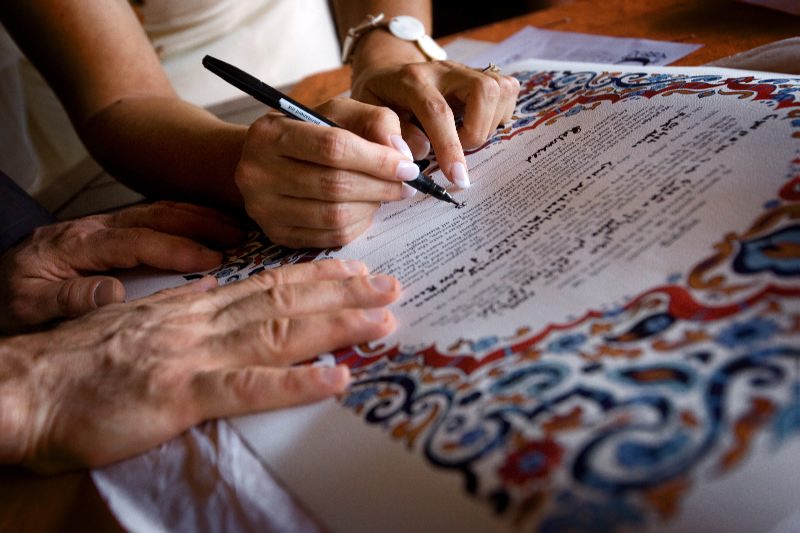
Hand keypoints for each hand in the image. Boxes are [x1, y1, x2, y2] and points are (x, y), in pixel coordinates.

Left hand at [0, 201, 244, 331]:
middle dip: (201, 222)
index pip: (136, 241)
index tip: (211, 259)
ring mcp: (104, 227)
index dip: (176, 248)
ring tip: (235, 226)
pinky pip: (153, 218)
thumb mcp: (27, 306)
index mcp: (77, 245)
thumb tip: (112, 293)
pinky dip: (185, 218)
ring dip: (198, 216)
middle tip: (239, 234)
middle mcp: (95, 229)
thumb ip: (67, 298)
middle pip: (155, 215)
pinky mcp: (110, 233)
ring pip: (158, 211)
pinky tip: (209, 225)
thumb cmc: (11, 299)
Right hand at [0, 259, 400, 471]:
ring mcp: (194, 355)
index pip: (265, 283)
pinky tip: (337, 377)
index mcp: (192, 307)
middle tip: (391, 287)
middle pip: (284, 299)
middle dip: (342, 293)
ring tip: (383, 320)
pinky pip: (248, 387)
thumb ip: (185, 314)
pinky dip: (296, 381)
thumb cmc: (80, 363)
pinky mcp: (179, 395)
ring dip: (336, 325)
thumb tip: (219, 299)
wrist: (25, 387)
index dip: (316, 278)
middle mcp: (201, 322)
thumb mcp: (142, 325)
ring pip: (278, 332)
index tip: (355, 273)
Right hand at [235, 98, 422, 248]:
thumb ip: (374, 121)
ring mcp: (264, 209)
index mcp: (271, 133)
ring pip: (335, 215)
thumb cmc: (309, 133)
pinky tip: (365, 209)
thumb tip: (401, 154)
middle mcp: (258, 172)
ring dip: (371, 206)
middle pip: (335, 185)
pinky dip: (358, 225)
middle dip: (381, 186)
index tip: (408, 167)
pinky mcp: (276, 235)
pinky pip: (331, 238)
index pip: (334, 147)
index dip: (378, 160)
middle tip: (406, 185)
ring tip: (384, 194)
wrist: (264, 162)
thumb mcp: (337, 113)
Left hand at [351, 59, 519, 187]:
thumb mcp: (367, 115)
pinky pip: (507, 90)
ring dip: (490, 124)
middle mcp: (444, 71)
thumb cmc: (379, 99)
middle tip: (459, 151)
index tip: (457, 177)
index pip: (438, 111)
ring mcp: (465, 70)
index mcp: (411, 80)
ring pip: (500, 89)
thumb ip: (388, 134)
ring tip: (467, 139)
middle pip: (483, 91)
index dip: (450, 146)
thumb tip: (420, 152)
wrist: (388, 71)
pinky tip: (479, 125)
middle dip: (477, 131)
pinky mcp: (481, 74)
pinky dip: (500, 114)